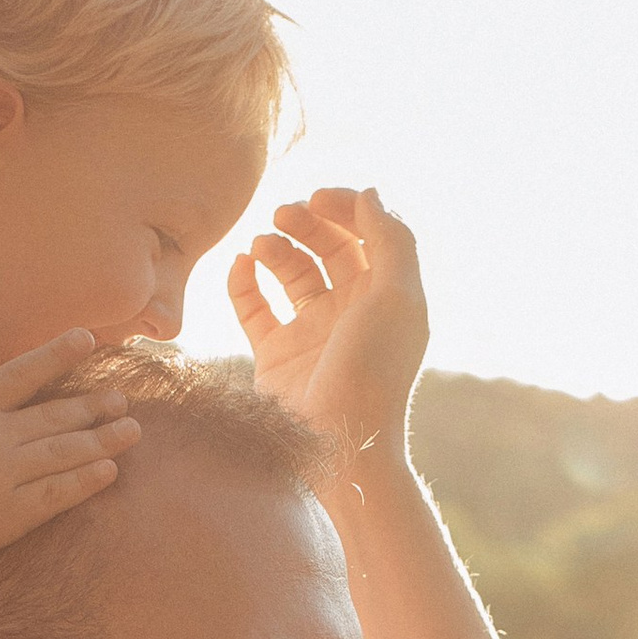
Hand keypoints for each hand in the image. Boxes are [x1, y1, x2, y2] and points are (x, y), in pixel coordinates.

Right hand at [0, 328, 139, 576]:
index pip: (22, 372)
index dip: (57, 354)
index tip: (89, 339)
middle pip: (54, 415)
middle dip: (93, 406)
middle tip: (123, 399)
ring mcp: (1, 477)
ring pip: (63, 453)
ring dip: (102, 440)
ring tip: (131, 430)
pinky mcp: (6, 517)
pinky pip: (55, 496)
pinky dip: (84, 481)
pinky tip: (109, 470)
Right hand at [230, 188, 428, 471]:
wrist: (339, 443)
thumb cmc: (374, 371)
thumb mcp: (397, 298)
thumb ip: (391, 239)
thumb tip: (371, 195)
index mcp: (385, 296)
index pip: (366, 233)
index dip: (345, 206)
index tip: (318, 197)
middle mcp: (350, 311)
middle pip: (328, 247)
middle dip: (306, 222)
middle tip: (284, 213)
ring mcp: (312, 333)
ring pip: (291, 272)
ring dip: (276, 248)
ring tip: (262, 244)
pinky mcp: (276, 355)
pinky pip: (254, 308)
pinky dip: (244, 282)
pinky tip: (240, 265)